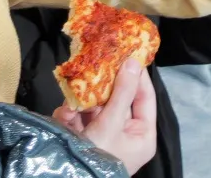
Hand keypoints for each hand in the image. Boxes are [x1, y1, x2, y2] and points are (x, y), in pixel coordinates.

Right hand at [54, 59, 156, 173]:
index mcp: (141, 135)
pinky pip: (79, 118)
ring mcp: (104, 136)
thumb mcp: (112, 123)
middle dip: (102, 88)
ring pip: (95, 107)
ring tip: (74, 97)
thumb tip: (133, 63)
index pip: (145, 98)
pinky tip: (64, 115)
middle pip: (118, 100)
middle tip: (96, 67)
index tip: (130, 53)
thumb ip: (122, 92)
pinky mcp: (84, 138)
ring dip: (82, 102)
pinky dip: (70, 115)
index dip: (138, 75)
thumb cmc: (99, 156)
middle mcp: (125, 134)